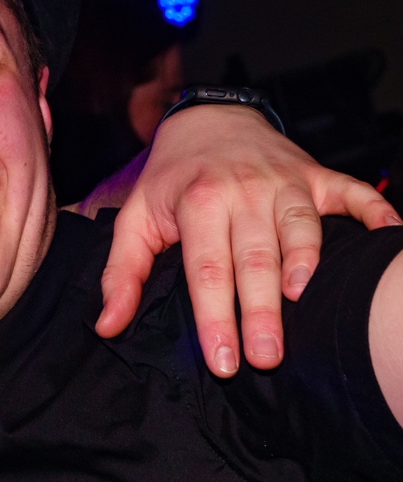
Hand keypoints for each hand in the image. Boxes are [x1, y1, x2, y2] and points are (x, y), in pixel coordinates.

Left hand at [96, 105, 399, 376]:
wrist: (206, 117)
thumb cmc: (171, 179)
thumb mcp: (135, 217)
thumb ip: (121, 273)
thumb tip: (106, 326)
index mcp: (198, 202)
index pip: (206, 270)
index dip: (215, 318)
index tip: (223, 364)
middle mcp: (243, 191)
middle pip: (255, 257)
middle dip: (262, 310)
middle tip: (267, 359)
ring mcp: (285, 182)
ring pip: (301, 228)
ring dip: (307, 264)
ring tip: (304, 304)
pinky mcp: (317, 175)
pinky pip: (353, 193)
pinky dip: (375, 214)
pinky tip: (390, 236)